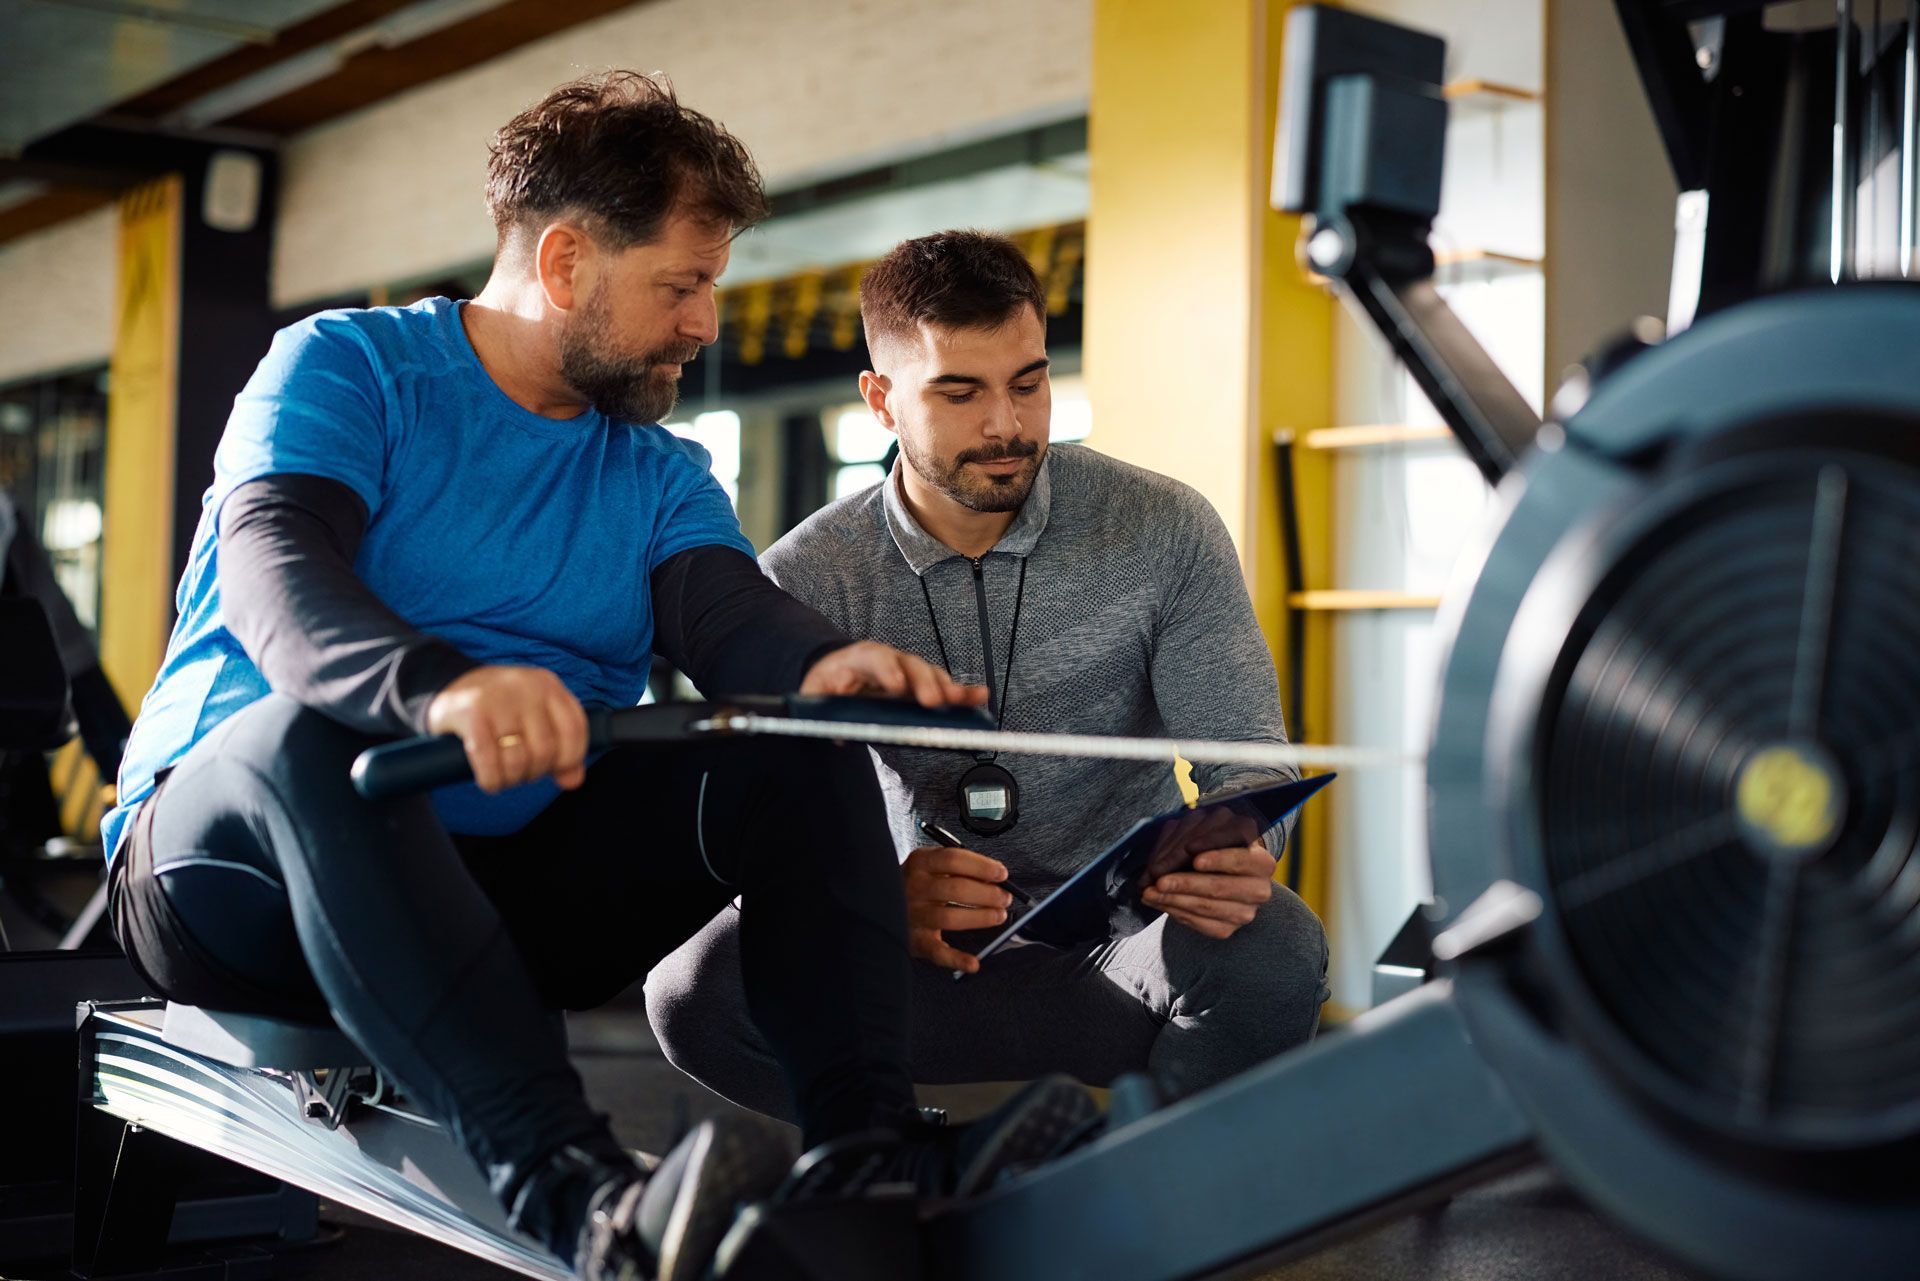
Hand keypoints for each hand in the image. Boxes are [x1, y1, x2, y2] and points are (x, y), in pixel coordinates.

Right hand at [426, 665, 588, 794]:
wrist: (446, 687)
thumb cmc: (498, 709)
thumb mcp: (533, 717)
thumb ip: (559, 746)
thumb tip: (572, 782)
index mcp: (548, 685)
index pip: (575, 729)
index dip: (569, 759)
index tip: (553, 769)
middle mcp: (526, 688)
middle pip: (545, 750)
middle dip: (534, 772)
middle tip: (519, 773)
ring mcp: (498, 698)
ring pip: (519, 759)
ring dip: (511, 779)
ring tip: (503, 776)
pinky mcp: (470, 713)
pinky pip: (488, 760)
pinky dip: (492, 780)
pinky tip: (489, 781)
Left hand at [800, 641, 987, 708]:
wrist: (835, 674)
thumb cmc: (827, 685)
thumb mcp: (814, 695)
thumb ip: (819, 710)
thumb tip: (837, 732)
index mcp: (858, 659)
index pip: (874, 658)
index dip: (887, 671)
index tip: (896, 686)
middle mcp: (888, 660)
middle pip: (910, 666)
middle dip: (923, 684)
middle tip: (933, 701)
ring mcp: (907, 671)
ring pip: (930, 675)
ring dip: (948, 689)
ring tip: (963, 701)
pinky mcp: (919, 686)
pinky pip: (942, 687)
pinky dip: (960, 693)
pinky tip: (977, 697)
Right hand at [900, 844, 1015, 973]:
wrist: (881, 903)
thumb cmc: (917, 883)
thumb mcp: (930, 864)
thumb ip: (959, 867)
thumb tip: (996, 877)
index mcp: (919, 863)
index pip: (954, 859)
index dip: (982, 867)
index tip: (1001, 874)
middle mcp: (914, 887)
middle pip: (956, 889)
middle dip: (987, 894)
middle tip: (1005, 898)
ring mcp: (913, 915)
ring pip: (950, 917)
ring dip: (980, 917)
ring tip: (998, 915)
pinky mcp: (915, 940)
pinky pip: (937, 952)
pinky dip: (956, 959)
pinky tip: (973, 963)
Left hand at [1141, 842, 1275, 939]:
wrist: (1223, 874)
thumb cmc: (1213, 847)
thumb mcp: (1207, 834)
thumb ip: (1191, 840)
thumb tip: (1166, 861)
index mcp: (1261, 861)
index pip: (1241, 859)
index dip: (1217, 856)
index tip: (1190, 850)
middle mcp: (1259, 889)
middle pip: (1219, 887)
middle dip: (1186, 883)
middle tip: (1158, 879)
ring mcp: (1245, 912)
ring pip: (1205, 907)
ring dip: (1172, 899)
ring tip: (1148, 891)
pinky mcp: (1228, 929)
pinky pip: (1198, 923)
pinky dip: (1174, 911)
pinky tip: (1158, 901)